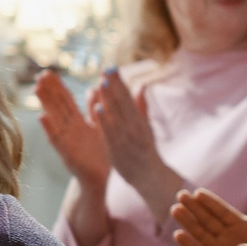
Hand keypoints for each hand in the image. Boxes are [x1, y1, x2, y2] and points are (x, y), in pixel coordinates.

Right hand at [35, 70, 110, 187]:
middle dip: (49, 91)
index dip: (58, 87)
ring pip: (54, 118)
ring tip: (37, 88)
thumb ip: (94, 109)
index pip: (66, 100)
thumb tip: (93, 88)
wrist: (101, 179)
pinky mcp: (67, 154)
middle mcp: (70, 129)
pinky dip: (49, 129)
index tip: (48, 73)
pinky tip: (42, 117)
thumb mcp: (99, 127)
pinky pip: (57, 140)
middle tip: (39, 75)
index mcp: (79, 122)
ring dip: (46, 104)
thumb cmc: (100, 154)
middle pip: (58, 106)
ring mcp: (67, 140)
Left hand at [91, 69, 181, 218]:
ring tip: (102, 83)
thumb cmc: (145, 150)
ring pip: (115, 115)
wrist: (149, 177)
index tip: (111, 68)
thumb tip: (141, 85)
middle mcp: (133, 126)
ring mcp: (125, 137)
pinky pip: (109, 132)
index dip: (119, 82)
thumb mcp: (145, 126)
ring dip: (108, 99)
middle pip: (122, 103)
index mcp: (139, 120)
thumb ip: (141, 106)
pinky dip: (104, 119)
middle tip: (106, 69)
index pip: (127, 97)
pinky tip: (97, 108)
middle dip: (114, 86)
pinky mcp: (117, 149)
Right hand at [171, 184, 246, 245]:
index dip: (210, 202)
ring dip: (188, 223)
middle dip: (194, 208)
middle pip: (207, 220)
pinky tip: (178, 235)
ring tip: (175, 209)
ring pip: (201, 234)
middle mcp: (228, 238)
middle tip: (180, 194)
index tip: (197, 192)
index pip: (222, 211)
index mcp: (241, 226)